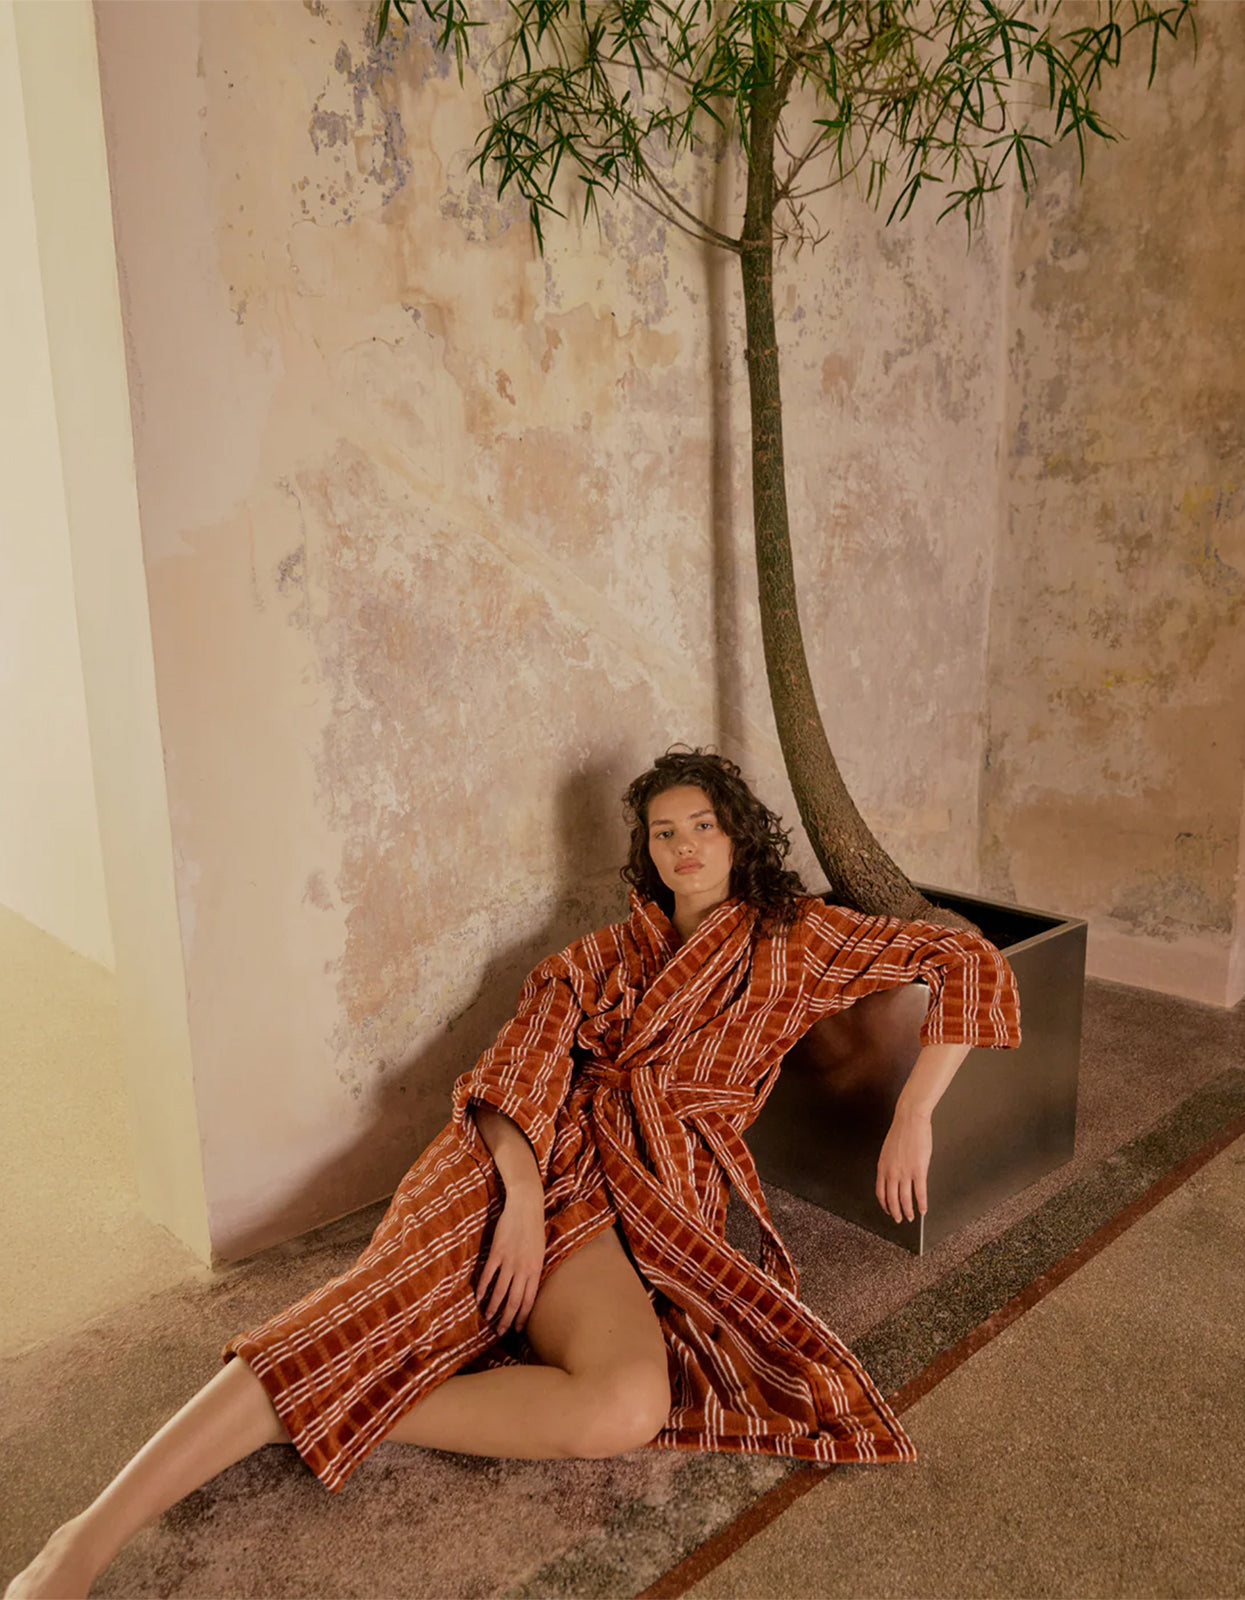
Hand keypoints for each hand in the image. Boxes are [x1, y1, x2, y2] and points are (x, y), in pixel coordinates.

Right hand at [477, 1186, 545, 1335]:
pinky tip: (478, 1296)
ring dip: (493, 1306)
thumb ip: (534, 1270)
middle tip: (500, 1331)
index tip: (518, 1329)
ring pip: (500, 1290)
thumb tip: (529, 1287)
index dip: (523, 1316)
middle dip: (507, 1319)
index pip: (529, 1300)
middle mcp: (523, 1268)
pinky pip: (488, 1274)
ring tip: (488, 1317)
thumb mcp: (540, 1252)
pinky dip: (483, 1287)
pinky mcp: (497, 1251)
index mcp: (536, 1269)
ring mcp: (509, 1260)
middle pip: (515, 1300)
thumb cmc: (534, 1228)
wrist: (526, 1206)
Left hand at [875, 1105, 932, 1223]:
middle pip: (892, 1199)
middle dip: (895, 1212)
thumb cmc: (901, 1131)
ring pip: (905, 1200)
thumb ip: (889, 1165)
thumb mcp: (888, 1150)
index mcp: (882, 1167)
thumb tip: (894, 1177)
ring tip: (912, 1217)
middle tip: (899, 1219)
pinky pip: (920, 1193)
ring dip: (908, 1211)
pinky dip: (922, 1204)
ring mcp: (905, 1172)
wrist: (910, 1119)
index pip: (880, 1192)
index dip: (884, 1204)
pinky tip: (924, 1209)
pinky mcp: (919, 1170)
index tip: (888, 1210)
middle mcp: (891, 1172)